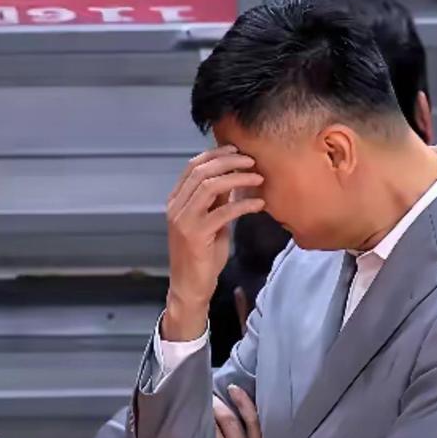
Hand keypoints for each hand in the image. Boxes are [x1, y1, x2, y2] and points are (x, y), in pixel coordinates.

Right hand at [162, 146, 264, 339]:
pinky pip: (223, 212)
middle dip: (229, 162)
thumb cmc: (202, 255)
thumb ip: (217, 200)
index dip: (215, 154)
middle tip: (252, 161)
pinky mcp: (196, 235)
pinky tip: (259, 203)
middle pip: (202, 171)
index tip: (237, 150)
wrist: (190, 287)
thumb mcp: (210, 222)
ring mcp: (184, 221)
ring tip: (258, 177)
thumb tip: (234, 178)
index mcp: (177, 201)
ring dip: (237, 178)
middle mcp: (177, 207)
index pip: (193, 166)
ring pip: (210, 186)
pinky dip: (244, 204)